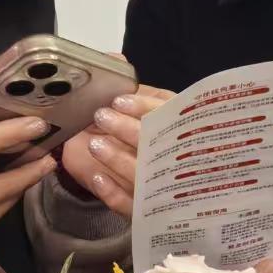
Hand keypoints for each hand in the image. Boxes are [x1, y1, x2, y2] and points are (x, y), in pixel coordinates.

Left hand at [61, 86, 174, 216]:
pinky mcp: (145, 212)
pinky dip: (115, 194)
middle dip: (130, 131)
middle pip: (161, 146)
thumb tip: (117, 60)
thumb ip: (123, 87)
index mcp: (176, 125)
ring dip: (120, 159)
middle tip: (102, 117)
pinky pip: (134, 207)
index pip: (169, 115)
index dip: (145, 107)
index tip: (119, 101)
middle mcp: (175, 157)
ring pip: (147, 177)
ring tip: (96, 145)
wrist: (98, 172)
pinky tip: (98, 179)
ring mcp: (162, 188)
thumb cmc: (118, 134)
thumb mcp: (121, 109)